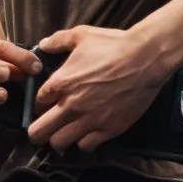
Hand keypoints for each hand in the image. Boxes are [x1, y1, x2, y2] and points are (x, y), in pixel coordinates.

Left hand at [26, 25, 168, 153]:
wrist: (146, 59)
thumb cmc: (115, 46)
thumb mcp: (82, 35)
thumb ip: (58, 41)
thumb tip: (44, 45)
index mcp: (60, 83)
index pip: (36, 103)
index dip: (39, 105)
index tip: (45, 105)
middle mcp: (71, 105)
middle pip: (39, 131)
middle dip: (37, 132)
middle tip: (41, 131)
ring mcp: (89, 120)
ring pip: (59, 143)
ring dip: (58, 140)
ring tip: (63, 134)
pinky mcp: (108, 129)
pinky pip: (86, 146)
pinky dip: (83, 143)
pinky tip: (87, 134)